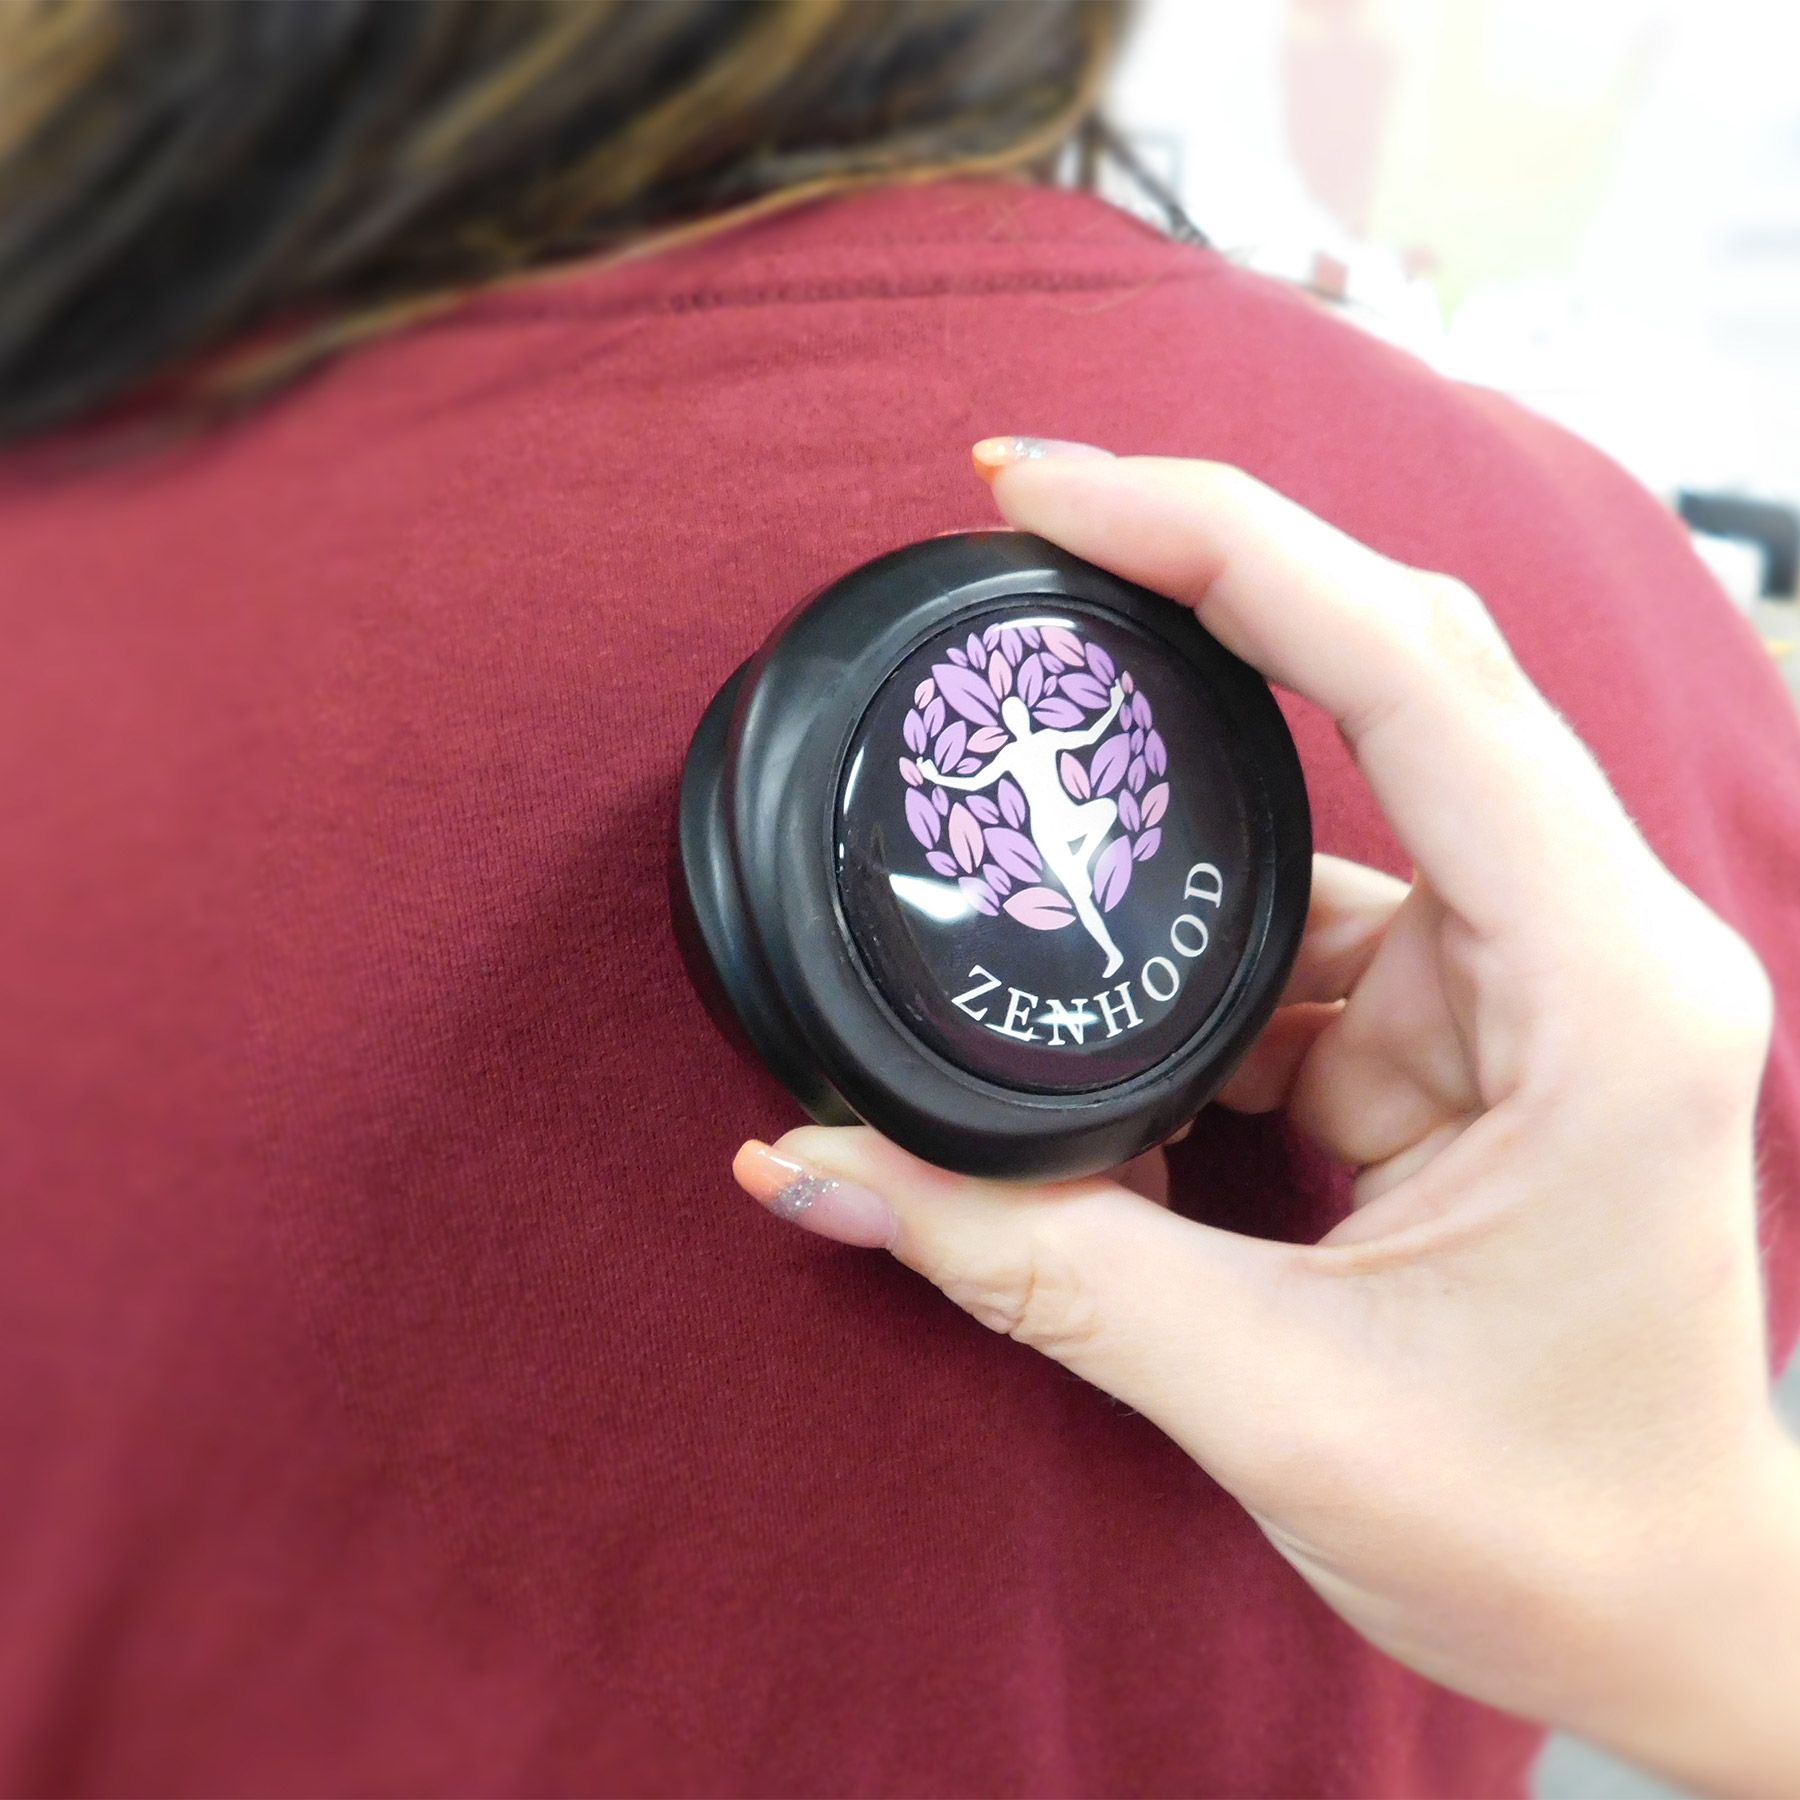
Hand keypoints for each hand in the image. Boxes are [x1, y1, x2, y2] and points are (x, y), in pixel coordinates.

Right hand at [731, 455, 1799, 1792]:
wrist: (1673, 1617)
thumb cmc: (1550, 1528)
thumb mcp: (1273, 1395)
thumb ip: (1029, 1262)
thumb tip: (810, 1163)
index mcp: (1603, 992)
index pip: (1415, 676)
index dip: (1227, 547)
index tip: (1046, 494)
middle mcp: (1584, 942)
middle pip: (1389, 667)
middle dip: (1197, 582)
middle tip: (1016, 514)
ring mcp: (1521, 977)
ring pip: (1328, 806)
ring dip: (1165, 816)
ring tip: (1014, 804)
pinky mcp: (1458, 1026)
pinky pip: (1300, 927)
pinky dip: (1181, 944)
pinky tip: (1088, 983)